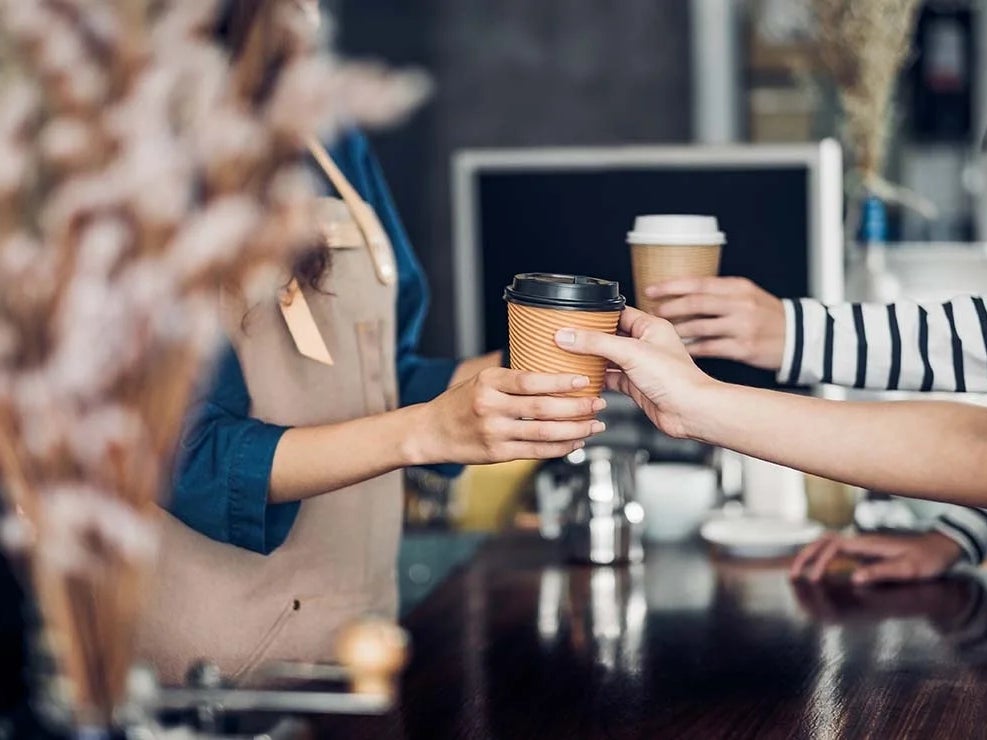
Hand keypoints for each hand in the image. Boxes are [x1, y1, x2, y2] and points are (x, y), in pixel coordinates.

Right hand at [419, 367, 604, 463]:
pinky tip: (575, 442)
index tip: (583, 381)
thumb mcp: (481, 380)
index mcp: (489, 382)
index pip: (530, 380)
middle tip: (598, 403)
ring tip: (594, 425)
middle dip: (576, 407)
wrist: (430, 431)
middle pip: (542, 408)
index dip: (560, 381)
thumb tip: (553, 372)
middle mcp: (490, 407)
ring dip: (574, 429)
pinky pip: (535, 452)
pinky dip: (559, 448)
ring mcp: (494, 432)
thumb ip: (512, 379)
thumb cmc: (460, 403)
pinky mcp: (497, 454)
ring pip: (543, 432)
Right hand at [554, 306, 714, 438]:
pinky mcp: (636, 386)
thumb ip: (596, 343)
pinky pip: (611, 378)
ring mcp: (640, 366)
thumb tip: (568, 335)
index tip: (574, 316)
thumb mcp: (631, 352)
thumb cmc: (676, 379)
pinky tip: (584, 378)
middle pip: (610, 336)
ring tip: (569, 355)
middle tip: (567, 336)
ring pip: (609, 358)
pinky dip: (597, 379)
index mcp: (651, 327)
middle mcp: (646, 344)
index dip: (597, 314)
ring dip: (591, 358)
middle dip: (590, 337)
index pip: (618, 312)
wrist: (690, 412)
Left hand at [646, 277, 784, 370]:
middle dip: (670, 307)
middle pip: (696, 303)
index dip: (671, 286)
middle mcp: (740, 304)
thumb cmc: (767, 315)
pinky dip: (691, 349)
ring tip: (663, 331)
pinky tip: (679, 349)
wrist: (799, 337)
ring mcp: (742, 327)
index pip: (698, 283)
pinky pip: (709, 348)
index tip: (651, 289)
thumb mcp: (747, 295)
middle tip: (652, 312)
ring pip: (699, 327)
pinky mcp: (743, 348)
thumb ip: (719, 293)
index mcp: (738, 287)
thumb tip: (681, 294)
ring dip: (677, 329)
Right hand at [790, 531, 963, 584]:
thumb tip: (854, 578)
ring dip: (810, 555)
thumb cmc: (926, 559)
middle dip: (805, 555)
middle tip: (792, 574)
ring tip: (798, 572)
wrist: (940, 547)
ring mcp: (861, 545)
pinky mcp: (863, 551)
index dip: (820, 562)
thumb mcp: (908, 569)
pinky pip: (835, 551)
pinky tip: (817, 571)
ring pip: (826, 544)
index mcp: (867, 543)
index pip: (833, 546)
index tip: (814, 579)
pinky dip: (821, 558)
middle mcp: (860, 541)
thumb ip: (881, 572)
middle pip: (823, 541)